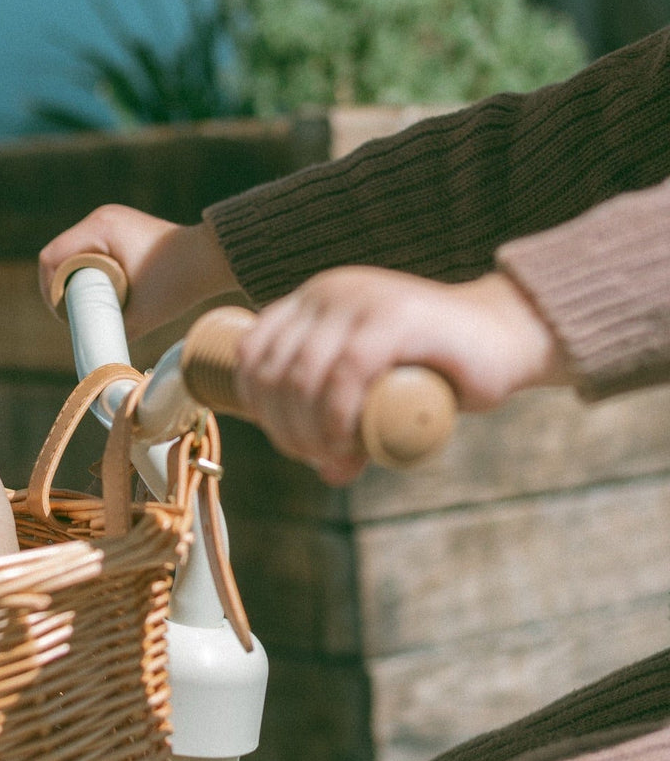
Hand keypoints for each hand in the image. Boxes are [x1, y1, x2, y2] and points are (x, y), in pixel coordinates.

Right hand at [38, 204, 239, 339]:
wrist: (214, 260)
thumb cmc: (178, 284)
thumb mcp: (141, 316)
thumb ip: (113, 333)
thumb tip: (93, 356)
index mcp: (100, 230)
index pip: (52, 257)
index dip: (49, 290)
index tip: (62, 316)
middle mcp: (101, 218)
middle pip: (60, 254)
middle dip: (60, 286)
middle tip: (72, 316)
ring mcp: (111, 220)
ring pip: (75, 252)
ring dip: (73, 277)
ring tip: (84, 306)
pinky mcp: (121, 228)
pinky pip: (91, 249)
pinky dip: (89, 270)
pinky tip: (96, 291)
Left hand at [235, 266, 569, 483]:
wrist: (507, 337)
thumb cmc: (439, 368)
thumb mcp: (372, 385)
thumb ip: (341, 413)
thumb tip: (321, 468)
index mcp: (313, 300)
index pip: (252, 353)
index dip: (257, 406)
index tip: (290, 442)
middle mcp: (329, 291)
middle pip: (274, 373)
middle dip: (285, 431)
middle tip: (319, 460)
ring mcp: (361, 300)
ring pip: (302, 378)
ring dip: (309, 434)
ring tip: (336, 460)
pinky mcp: (395, 317)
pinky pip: (344, 374)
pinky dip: (337, 420)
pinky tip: (349, 445)